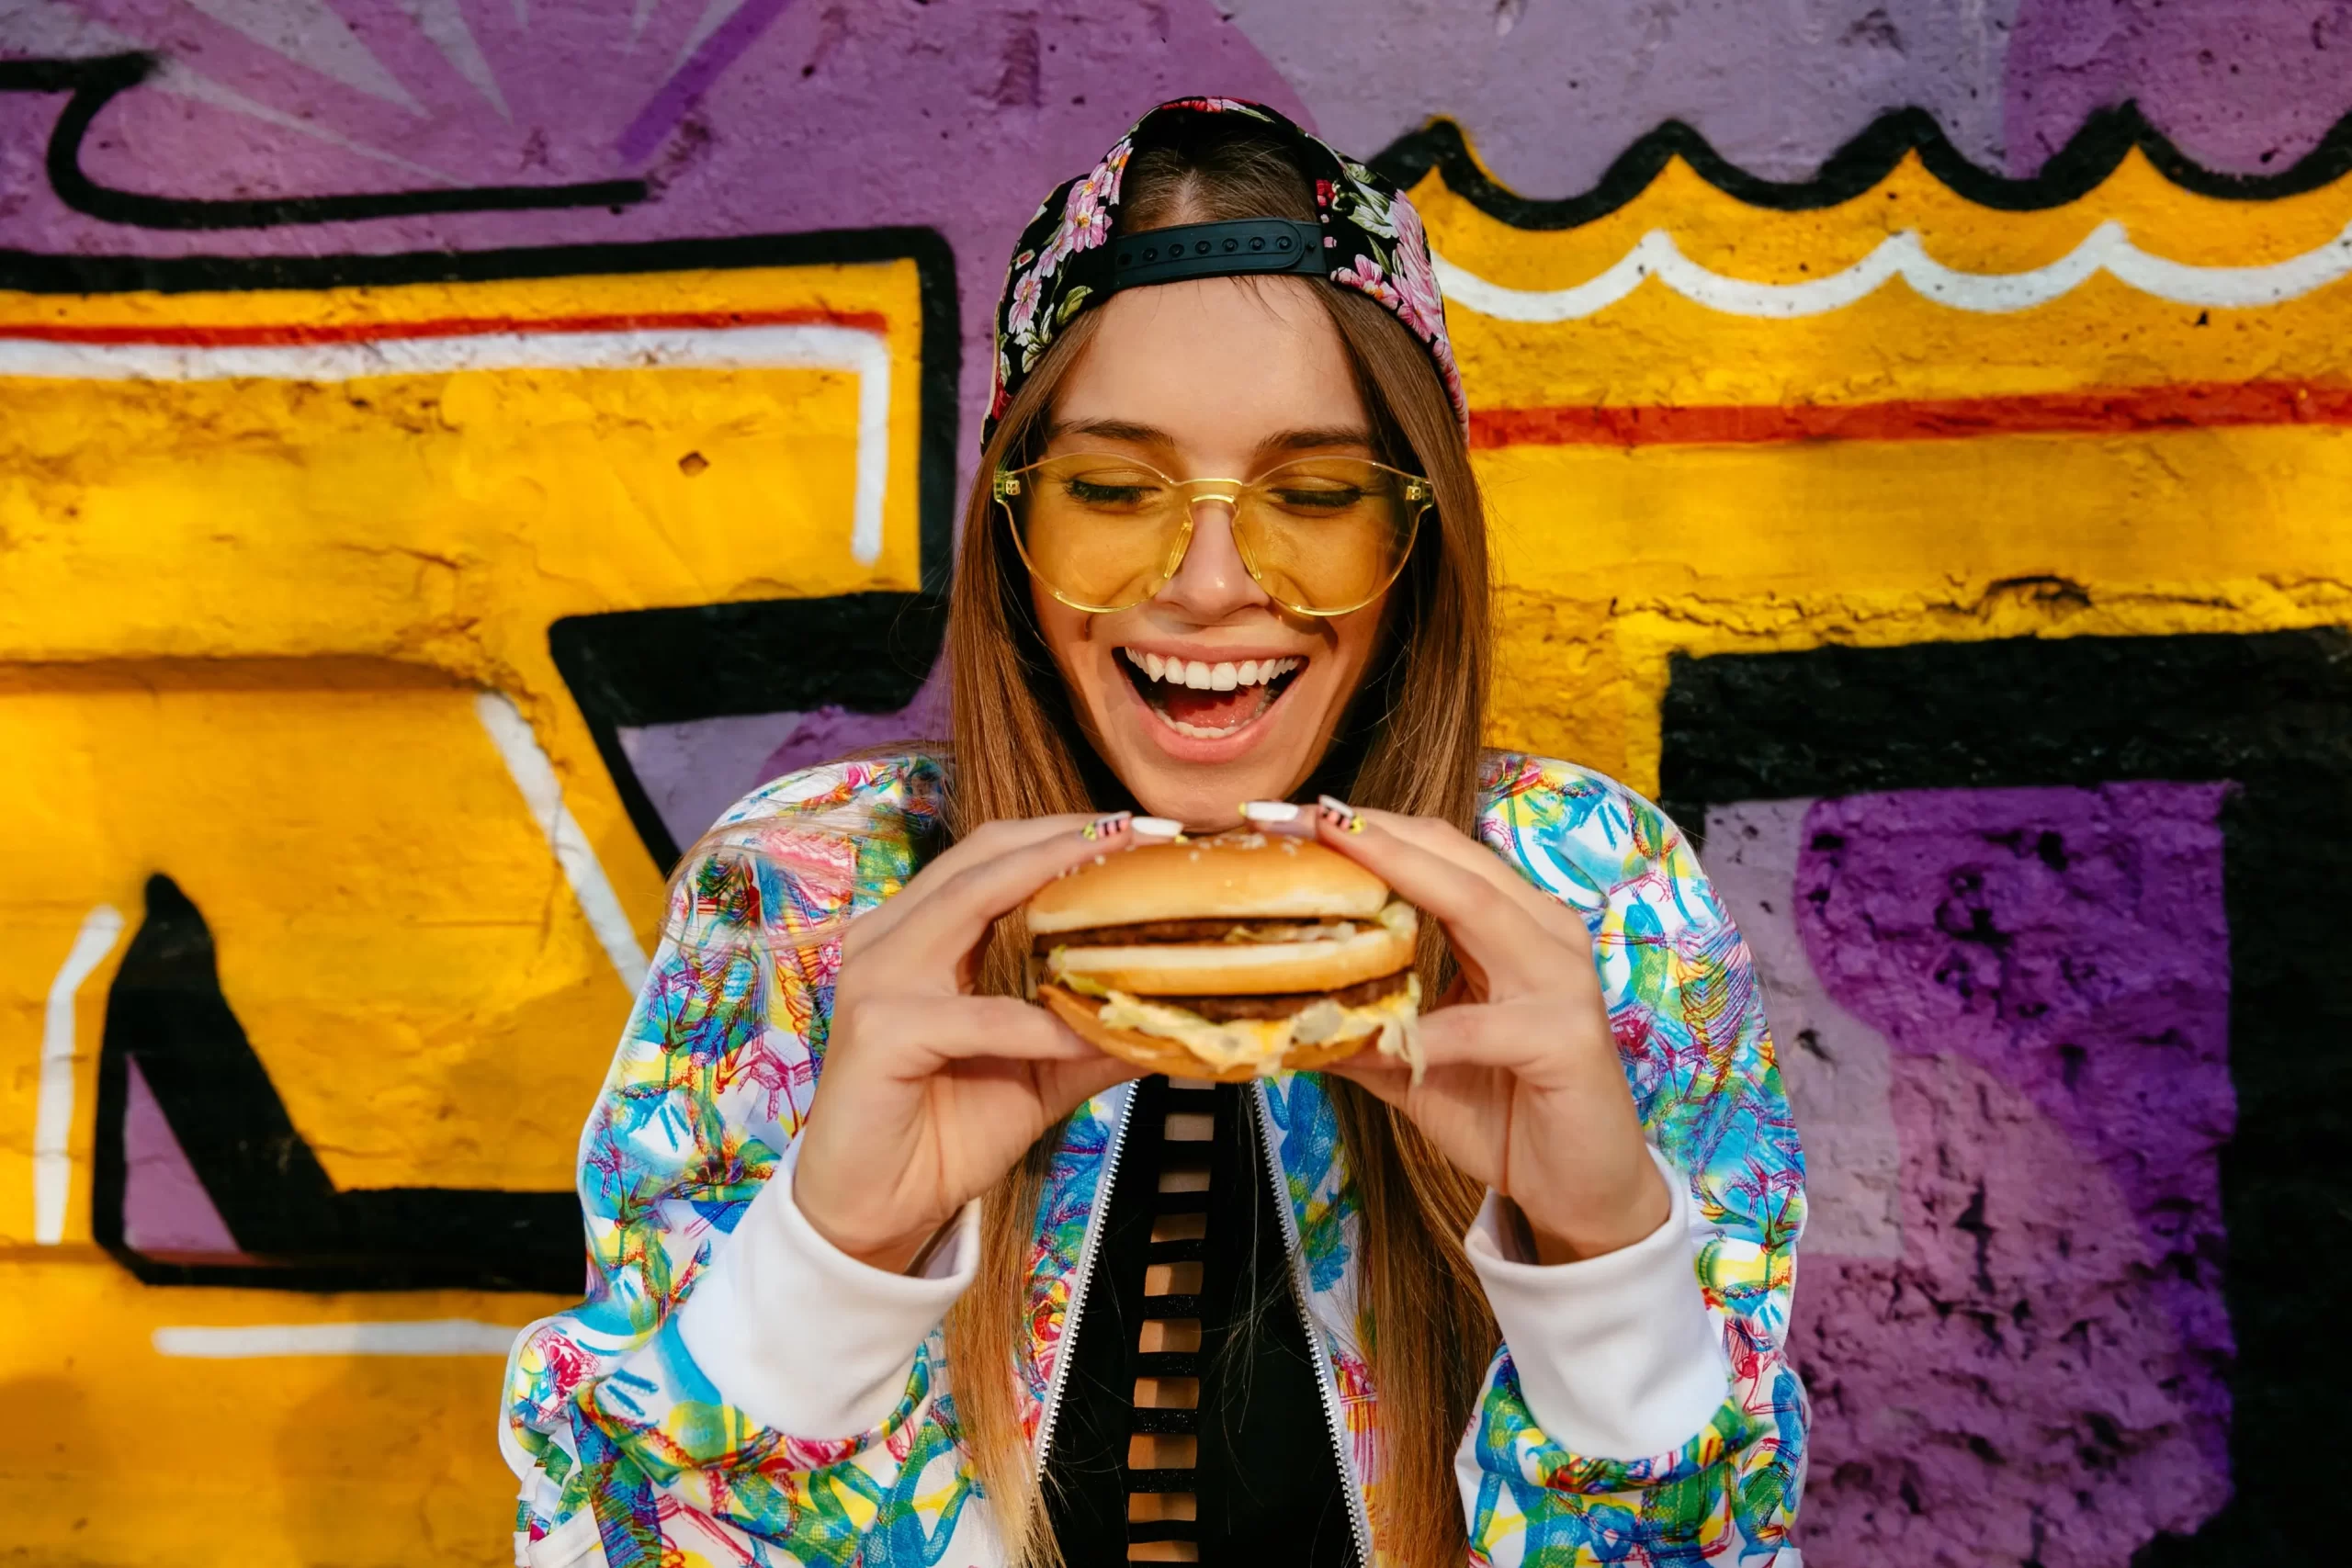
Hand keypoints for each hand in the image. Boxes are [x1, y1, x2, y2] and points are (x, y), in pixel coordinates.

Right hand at [793, 812, 1140, 1273]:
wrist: (876, 1208)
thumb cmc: (945, 1130)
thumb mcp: (1041, 1071)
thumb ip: (1095, 1033)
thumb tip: (1177, 1013)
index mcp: (919, 929)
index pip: (994, 853)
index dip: (1066, 833)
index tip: (1142, 829)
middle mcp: (889, 936)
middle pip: (982, 855)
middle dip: (1065, 839)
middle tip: (1140, 834)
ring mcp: (876, 977)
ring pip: (971, 904)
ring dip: (1051, 889)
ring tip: (1120, 887)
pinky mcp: (878, 1030)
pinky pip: (979, 1015)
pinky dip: (1038, 1023)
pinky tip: (1084, 1033)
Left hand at [1310, 799, 1669, 1263]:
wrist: (1583, 1186)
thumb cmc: (1504, 1107)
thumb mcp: (1417, 1059)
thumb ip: (1363, 1025)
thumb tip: (1280, 1008)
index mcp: (1510, 922)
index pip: (1435, 852)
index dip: (1365, 827)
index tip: (1290, 814)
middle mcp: (1542, 932)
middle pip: (1454, 859)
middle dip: (1372, 834)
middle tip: (1300, 817)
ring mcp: (1562, 980)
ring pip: (1478, 909)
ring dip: (1402, 881)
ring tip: (1335, 867)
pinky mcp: (1568, 1039)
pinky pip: (1483, 1026)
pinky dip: (1429, 1031)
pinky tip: (1386, 1039)